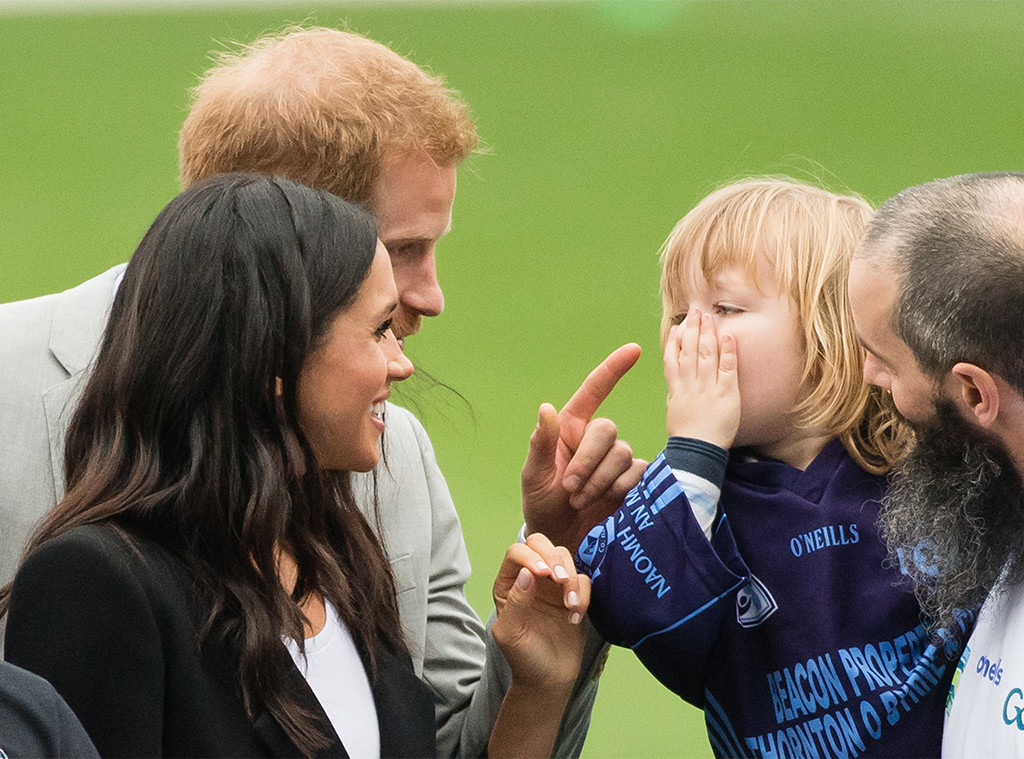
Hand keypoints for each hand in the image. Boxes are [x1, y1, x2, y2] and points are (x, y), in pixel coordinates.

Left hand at [491, 533, 590, 689]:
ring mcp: (552, 585)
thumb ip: (515, 602)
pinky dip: (583, 595)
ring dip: (571, 579)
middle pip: (541, 543)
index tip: (543, 574)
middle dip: (554, 557)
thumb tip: (527, 573)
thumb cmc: (523, 658)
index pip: (517, 552)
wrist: (548, 680)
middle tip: (560, 580)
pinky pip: (583, 579)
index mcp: (508, 584)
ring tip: (570, 606)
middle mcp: (530, 578)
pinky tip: (574, 617)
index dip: (530, 556)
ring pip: (565, 557)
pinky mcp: (573, 594)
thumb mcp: (510, 634)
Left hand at [521, 344, 647, 550]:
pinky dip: (619, 489)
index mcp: (570, 428)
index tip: (634, 349)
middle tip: (570, 488)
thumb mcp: (534, 476)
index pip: (593, 392)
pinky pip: (637, 473)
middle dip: (588, 461)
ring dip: (600, 480)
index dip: (613, 369)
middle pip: (607, 431)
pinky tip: (605, 503)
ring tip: (581, 500)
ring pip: (622, 454)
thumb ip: (541, 444)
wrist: (561, 538)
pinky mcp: (632, 480)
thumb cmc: (542, 504)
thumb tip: (546, 408)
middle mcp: (595, 439)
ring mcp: (616, 460)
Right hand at [664, 309, 739, 447]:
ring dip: (708, 334)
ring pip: (706, 355)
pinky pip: (727, 369)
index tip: (678, 326)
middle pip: (690, 351)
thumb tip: (675, 378)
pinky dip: (728, 352)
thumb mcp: (674, 411)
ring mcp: (708, 388)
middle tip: (695, 312)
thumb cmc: (687, 437)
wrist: (697, 453)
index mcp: (676, 389)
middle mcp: (690, 385)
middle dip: (692, 329)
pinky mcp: (726, 394)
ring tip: (709, 317)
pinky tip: (728, 337)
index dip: (675, 341)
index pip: (673, 359)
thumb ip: (676, 392)